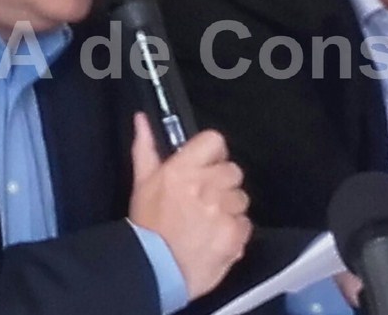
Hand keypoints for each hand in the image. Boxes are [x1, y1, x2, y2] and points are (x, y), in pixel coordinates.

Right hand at [128, 113, 252, 298]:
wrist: (152, 271)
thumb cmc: (147, 226)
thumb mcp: (142, 183)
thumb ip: (146, 147)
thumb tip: (142, 118)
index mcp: (183, 170)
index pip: (215, 141)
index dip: (214, 154)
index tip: (207, 166)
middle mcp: (206, 186)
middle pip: (233, 170)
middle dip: (222, 183)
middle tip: (205, 200)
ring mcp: (222, 211)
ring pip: (240, 198)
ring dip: (229, 208)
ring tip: (208, 222)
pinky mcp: (234, 235)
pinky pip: (245, 224)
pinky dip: (234, 231)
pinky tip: (216, 237)